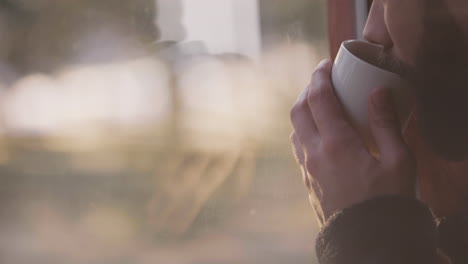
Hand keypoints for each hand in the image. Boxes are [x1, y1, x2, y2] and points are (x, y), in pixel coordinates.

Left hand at [290, 60, 415, 225]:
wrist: (367, 240)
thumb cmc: (387, 201)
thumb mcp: (398, 160)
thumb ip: (386, 123)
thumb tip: (378, 92)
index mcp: (336, 144)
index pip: (318, 98)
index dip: (319, 77)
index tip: (325, 65)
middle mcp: (314, 153)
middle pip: (298, 110)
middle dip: (307, 90)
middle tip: (321, 81)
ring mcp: (307, 168)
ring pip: (294, 129)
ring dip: (302, 111)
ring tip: (319, 104)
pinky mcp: (307, 181)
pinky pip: (298, 147)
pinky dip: (304, 130)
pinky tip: (319, 133)